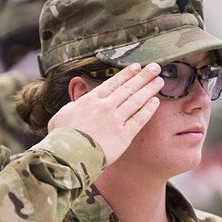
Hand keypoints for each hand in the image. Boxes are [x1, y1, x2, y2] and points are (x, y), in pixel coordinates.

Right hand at [47, 63, 163, 163]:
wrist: (69, 154)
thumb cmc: (61, 137)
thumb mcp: (62, 115)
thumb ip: (74, 107)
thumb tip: (76, 104)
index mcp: (90, 100)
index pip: (113, 83)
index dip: (126, 74)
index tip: (136, 66)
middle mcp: (105, 107)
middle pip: (128, 88)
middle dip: (143, 76)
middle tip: (155, 67)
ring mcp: (116, 120)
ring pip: (136, 100)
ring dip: (149, 89)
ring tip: (160, 80)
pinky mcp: (124, 135)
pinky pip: (139, 119)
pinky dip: (148, 109)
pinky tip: (156, 101)